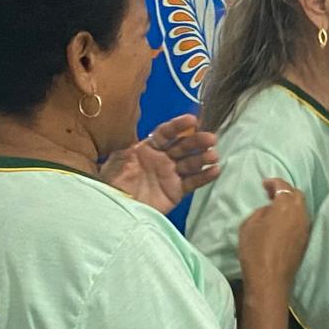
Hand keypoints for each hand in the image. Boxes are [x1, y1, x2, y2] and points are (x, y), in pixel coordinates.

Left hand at [101, 115, 220, 213]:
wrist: (115, 208)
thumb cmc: (112, 181)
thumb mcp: (116, 159)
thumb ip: (128, 144)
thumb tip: (139, 127)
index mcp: (147, 148)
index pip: (166, 133)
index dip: (178, 126)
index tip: (192, 120)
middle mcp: (162, 158)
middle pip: (183, 146)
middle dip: (197, 141)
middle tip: (211, 138)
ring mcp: (171, 174)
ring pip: (191, 163)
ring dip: (203, 158)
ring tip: (213, 155)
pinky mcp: (176, 191)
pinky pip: (193, 182)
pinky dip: (205, 177)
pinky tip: (215, 170)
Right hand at [238, 179, 309, 285]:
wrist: (269, 279)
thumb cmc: (255, 250)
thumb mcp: (249, 224)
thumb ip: (262, 211)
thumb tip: (270, 210)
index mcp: (286, 205)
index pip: (283, 186)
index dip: (273, 182)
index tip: (265, 183)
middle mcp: (300, 214)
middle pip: (296, 195)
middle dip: (284, 191)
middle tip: (271, 194)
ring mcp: (305, 228)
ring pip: (301, 208)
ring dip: (290, 204)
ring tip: (276, 208)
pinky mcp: (305, 241)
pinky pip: (301, 221)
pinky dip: (293, 217)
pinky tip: (283, 222)